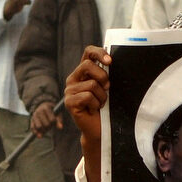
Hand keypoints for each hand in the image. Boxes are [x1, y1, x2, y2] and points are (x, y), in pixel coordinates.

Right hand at [29, 100, 61, 136]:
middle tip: (50, 125)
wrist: (43, 106)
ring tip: (46, 128)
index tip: (54, 122)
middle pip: (46, 124)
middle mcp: (39, 111)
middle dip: (49, 126)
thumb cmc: (52, 111)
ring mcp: (34, 116)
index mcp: (46, 108)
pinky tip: (40, 135)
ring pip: (39, 127)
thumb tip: (60, 128)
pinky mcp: (31, 121)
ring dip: (43, 130)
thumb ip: (59, 120)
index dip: (54, 123)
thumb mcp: (57, 112)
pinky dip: (36, 133)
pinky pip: (33, 128)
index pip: (52, 120)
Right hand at [64, 46, 111, 181]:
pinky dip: (96, 104)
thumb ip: (106, 74)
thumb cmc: (107, 107)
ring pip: (91, 84)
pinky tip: (93, 110)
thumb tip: (111, 62)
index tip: (110, 61)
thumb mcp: (108, 88)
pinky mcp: (69, 102)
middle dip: (102, 76)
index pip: (88, 53)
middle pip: (87, 65)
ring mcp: (69, 90)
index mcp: (84, 72)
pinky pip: (87, 96)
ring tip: (99, 104)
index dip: (98, 52)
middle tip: (107, 89)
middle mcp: (74, 79)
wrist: (100, 129)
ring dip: (101, 96)